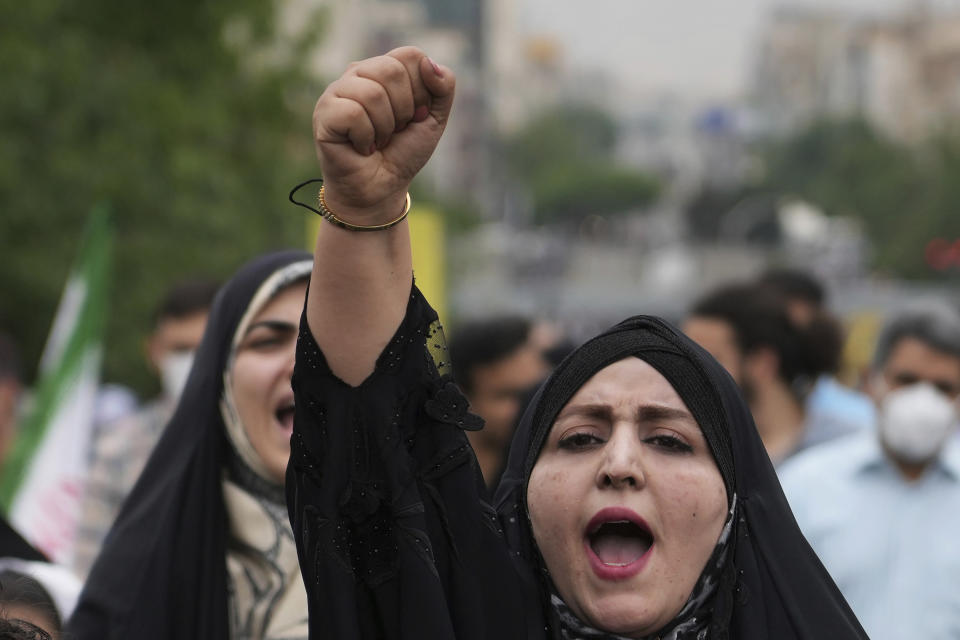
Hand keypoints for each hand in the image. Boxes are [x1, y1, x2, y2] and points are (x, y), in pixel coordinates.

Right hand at [312, 46, 455, 222]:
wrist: (382, 189)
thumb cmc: (403, 152)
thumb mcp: (434, 118)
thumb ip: (443, 86)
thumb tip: (430, 63)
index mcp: (382, 69)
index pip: (410, 56)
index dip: (421, 90)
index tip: (413, 116)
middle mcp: (357, 74)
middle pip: (392, 70)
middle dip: (404, 110)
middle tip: (394, 131)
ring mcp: (336, 91)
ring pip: (372, 93)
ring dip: (385, 127)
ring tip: (377, 140)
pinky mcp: (324, 113)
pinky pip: (352, 113)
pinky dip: (366, 137)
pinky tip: (361, 147)